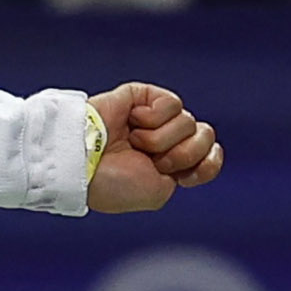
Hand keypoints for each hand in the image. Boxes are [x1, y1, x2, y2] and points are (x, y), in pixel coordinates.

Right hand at [86, 83, 221, 211]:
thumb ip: (190, 171)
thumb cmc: (111, 183)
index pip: (210, 157)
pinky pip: (172, 103)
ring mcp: (153, 118)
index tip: (180, 175)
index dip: (204, 165)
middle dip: (182, 153)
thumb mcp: (158, 193)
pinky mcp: (142, 96)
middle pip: (205, 137)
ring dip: (160, 139)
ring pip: (188, 122)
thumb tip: (197, 134)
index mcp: (167, 165)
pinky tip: (132, 122)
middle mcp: (163, 140)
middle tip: (152, 159)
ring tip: (133, 143)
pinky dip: (153, 117)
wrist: (80, 162)